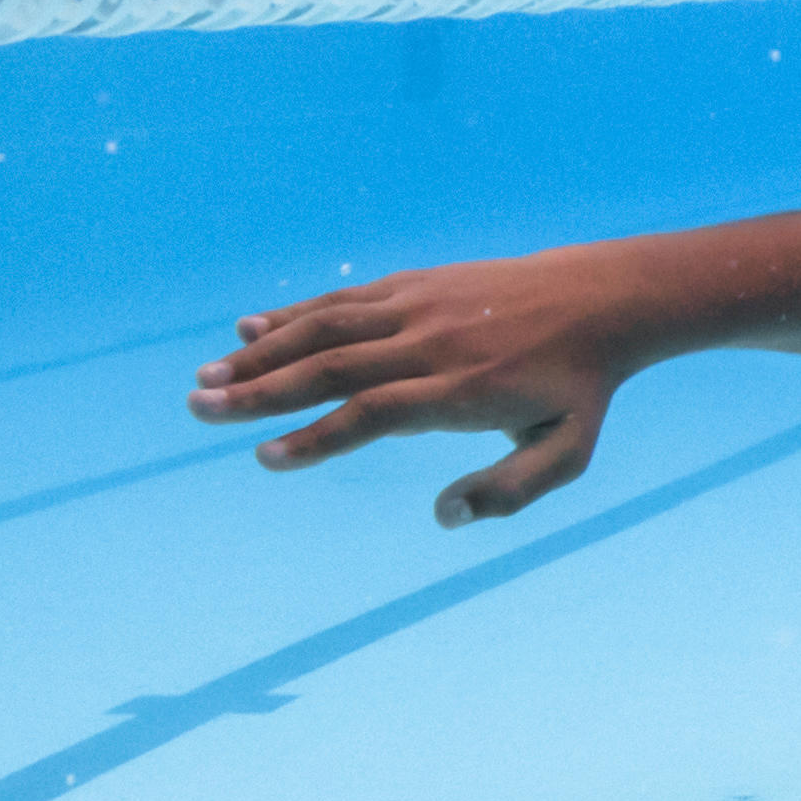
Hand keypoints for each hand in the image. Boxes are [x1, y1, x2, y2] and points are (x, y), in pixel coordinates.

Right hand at [187, 246, 659, 524]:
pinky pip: (345, 299)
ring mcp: (420, 306)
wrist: (603, 298)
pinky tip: (247, 330)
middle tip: (197, 408)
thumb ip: (509, 491)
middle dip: (260, 391)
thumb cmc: (580, 390)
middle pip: (333, 367)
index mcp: (464, 392)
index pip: (375, 415)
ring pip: (327, 326)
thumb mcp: (568, 453)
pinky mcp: (415, 283)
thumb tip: (443, 517)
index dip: (317, 438)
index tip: (265, 457)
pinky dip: (294, 313)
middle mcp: (433, 343)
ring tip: (205, 377)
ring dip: (261, 352)